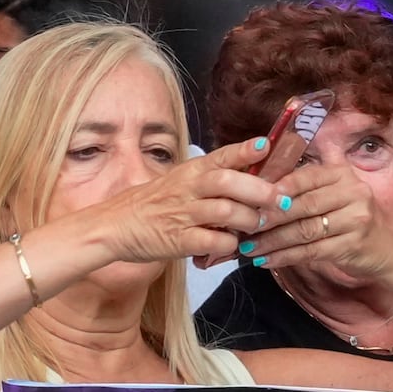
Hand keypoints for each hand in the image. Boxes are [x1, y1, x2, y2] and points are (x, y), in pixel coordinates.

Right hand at [62, 141, 284, 278]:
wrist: (112, 226)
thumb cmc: (151, 204)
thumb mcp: (179, 182)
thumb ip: (211, 179)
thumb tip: (253, 178)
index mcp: (189, 172)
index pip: (221, 156)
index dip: (245, 150)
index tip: (266, 145)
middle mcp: (187, 189)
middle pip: (228, 182)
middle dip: (259, 191)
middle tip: (279, 200)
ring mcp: (182, 215)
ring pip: (227, 212)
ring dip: (249, 221)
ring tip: (256, 226)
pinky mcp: (178, 241)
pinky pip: (214, 242)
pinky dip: (230, 245)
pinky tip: (231, 245)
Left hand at [245, 151, 392, 284]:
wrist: (386, 250)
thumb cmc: (349, 218)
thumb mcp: (333, 195)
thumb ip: (305, 189)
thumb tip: (257, 189)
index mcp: (343, 175)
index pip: (305, 177)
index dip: (276, 188)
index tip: (249, 198)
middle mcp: (353, 193)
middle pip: (303, 204)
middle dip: (269, 217)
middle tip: (243, 225)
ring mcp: (356, 219)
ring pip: (305, 230)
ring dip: (273, 241)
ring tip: (249, 247)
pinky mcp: (353, 245)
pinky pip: (312, 251)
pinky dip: (286, 256)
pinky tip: (267, 260)